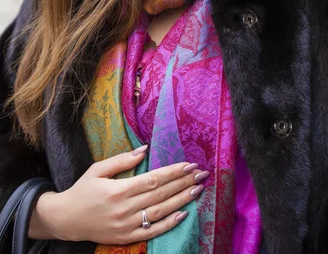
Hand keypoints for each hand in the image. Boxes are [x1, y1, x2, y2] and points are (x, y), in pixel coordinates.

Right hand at [29, 145, 208, 244]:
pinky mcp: (126, 238)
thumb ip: (121, 160)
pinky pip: (152, 232)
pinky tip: (184, 213)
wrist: (65, 220)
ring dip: (182, 200)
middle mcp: (125, 209)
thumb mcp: (97, 169)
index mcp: (119, 190)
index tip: (189, 164)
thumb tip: (145, 148)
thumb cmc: (82, 190)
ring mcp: (126, 225)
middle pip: (161, 195)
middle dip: (183, 183)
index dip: (173, 172)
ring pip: (160, 212)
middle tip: (202, 174)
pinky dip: (169, 224)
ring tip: (198, 190)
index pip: (153, 180)